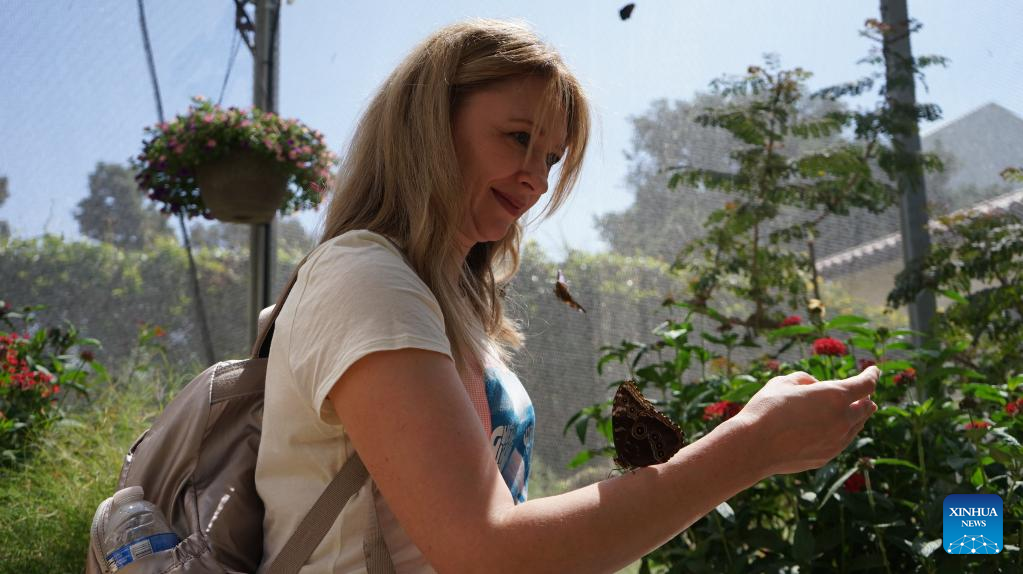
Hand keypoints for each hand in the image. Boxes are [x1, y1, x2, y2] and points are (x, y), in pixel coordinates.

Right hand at [733, 366, 879, 475]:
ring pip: (856, 427)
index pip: (866, 384)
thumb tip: (814, 386)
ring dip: (856, 417)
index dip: (871, 375)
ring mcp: (836, 441)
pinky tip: (833, 430)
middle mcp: (842, 420)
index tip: (874, 371)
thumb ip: (805, 380)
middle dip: (866, 398)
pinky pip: (842, 441)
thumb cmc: (766, 409)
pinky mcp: (826, 456)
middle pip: (867, 408)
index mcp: (835, 396)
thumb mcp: (783, 382)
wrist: (754, 446)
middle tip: (863, 394)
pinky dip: (842, 432)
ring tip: (853, 411)